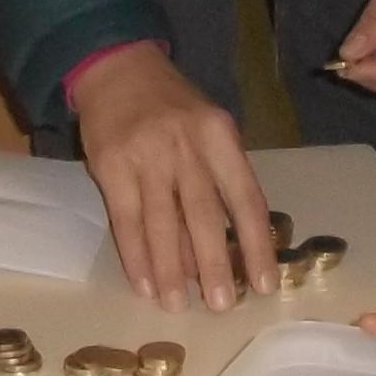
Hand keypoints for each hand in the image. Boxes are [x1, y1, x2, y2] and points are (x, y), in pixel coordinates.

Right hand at [69, 47, 279, 311]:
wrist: (118, 69)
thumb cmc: (173, 108)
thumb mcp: (210, 129)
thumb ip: (221, 178)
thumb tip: (231, 247)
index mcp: (220, 136)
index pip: (245, 197)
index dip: (257, 243)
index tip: (265, 284)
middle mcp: (186, 145)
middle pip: (203, 214)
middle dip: (214, 264)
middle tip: (222, 306)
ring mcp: (146, 155)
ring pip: (162, 223)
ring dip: (171, 269)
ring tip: (178, 305)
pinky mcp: (111, 166)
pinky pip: (127, 220)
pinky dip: (136, 256)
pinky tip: (145, 284)